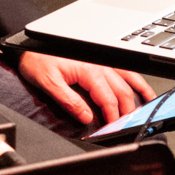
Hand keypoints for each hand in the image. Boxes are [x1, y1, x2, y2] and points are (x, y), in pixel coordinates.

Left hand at [18, 51, 155, 127]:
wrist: (30, 43)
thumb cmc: (37, 59)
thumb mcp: (49, 83)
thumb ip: (69, 101)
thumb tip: (87, 117)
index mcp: (88, 71)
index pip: (108, 99)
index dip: (113, 118)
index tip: (114, 131)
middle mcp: (99, 64)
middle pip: (122, 91)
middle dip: (127, 111)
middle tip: (128, 127)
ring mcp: (102, 61)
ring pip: (128, 79)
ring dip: (138, 95)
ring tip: (145, 109)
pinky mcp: (101, 59)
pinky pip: (124, 70)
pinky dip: (135, 80)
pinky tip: (139, 88)